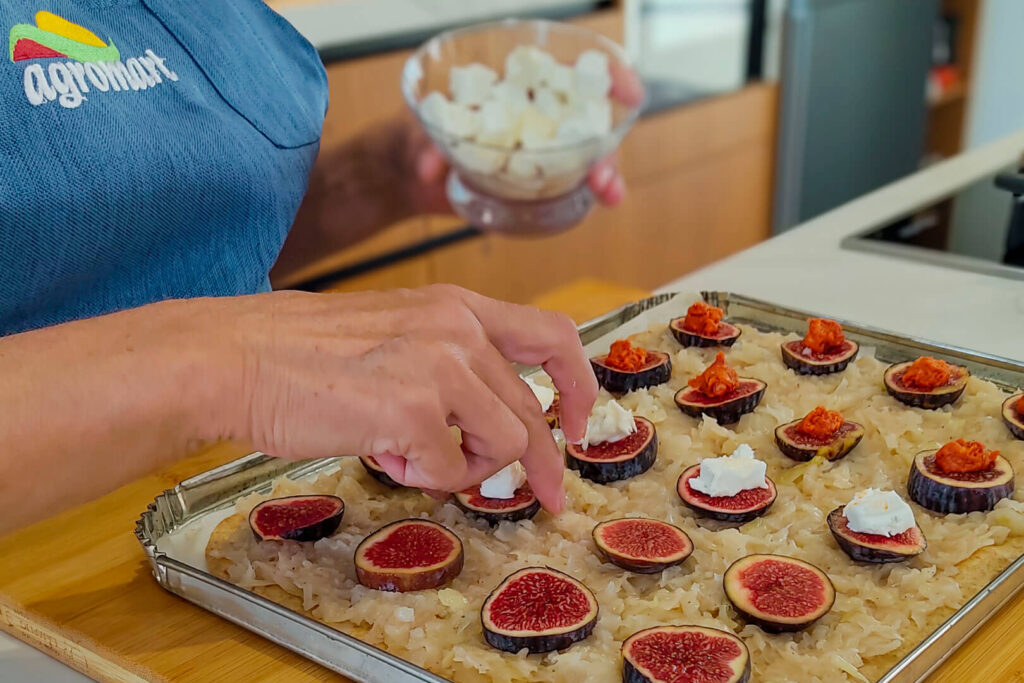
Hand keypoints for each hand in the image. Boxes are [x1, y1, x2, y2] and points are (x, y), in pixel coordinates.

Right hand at [221, 285, 597, 511]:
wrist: (236, 359)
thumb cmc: (301, 353)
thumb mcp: (395, 336)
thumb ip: (449, 368)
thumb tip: (482, 429)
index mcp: (457, 307)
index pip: (552, 335)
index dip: (579, 383)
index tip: (577, 425)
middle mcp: (459, 330)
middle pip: (531, 410)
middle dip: (545, 463)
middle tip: (550, 498)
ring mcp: (441, 368)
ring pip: (504, 445)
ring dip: (469, 468)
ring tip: (414, 459)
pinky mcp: (414, 411)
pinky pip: (449, 470)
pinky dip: (421, 476)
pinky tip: (381, 455)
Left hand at [404, 61, 645, 213]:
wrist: (404, 176)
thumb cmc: (410, 136)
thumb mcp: (414, 133)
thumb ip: (425, 144)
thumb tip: (429, 166)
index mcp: (510, 84)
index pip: (565, 69)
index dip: (603, 74)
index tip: (625, 88)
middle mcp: (532, 113)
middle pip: (585, 118)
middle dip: (605, 140)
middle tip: (604, 171)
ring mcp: (537, 150)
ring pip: (586, 153)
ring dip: (605, 171)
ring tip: (607, 193)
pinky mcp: (536, 182)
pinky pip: (571, 183)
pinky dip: (590, 192)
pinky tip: (599, 202)